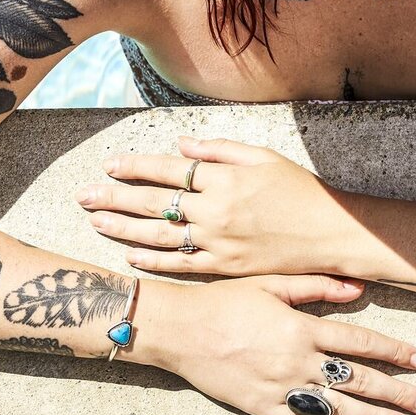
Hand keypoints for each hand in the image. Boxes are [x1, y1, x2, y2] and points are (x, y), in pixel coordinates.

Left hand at [76, 135, 353, 278]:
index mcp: (223, 180)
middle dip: (115, 199)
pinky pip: (182, 265)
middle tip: (84, 196)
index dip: (135, 167)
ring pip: (160, 236)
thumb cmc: (302, 191)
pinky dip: (155, 262)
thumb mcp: (264, 158)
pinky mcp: (226, 267)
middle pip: (154, 203)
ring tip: (96, 222)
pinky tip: (132, 257)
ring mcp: (218, 242)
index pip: (168, 171)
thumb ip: (220, 150)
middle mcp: (215, 211)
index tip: (110, 165)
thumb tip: (182, 147)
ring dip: (124, 229)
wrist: (331, 233)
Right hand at [140, 274, 415, 414]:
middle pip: (359, 380)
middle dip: (398, 393)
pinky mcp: (264, 409)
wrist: (181, 331)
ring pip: (339, 408)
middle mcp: (298, 362)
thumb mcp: (272, 284)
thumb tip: (358, 289)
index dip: (395, 352)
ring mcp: (282, 389)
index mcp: (303, 328)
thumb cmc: (225, 302)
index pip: (362, 343)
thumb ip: (316, 287)